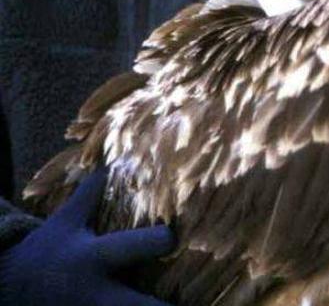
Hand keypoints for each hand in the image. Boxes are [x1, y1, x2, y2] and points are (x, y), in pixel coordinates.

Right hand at [0, 169, 174, 305]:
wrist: (10, 291)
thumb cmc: (46, 251)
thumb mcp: (64, 221)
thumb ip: (90, 195)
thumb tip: (110, 161)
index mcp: (92, 257)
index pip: (132, 246)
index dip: (158, 241)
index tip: (175, 236)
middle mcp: (97, 292)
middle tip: (186, 303)